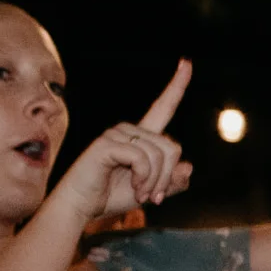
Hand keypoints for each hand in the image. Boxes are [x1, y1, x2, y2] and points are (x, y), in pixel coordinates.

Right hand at [53, 60, 192, 223]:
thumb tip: (188, 167)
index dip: (177, 86)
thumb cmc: (111, 196)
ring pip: (159, 154)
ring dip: (155, 181)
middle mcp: (129, 130)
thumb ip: (172, 181)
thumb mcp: (151, 191)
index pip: (163, 107)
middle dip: (168, 177)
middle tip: (154, 197)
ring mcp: (116, 134)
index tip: (187, 62)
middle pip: (172, 147)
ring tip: (142, 194)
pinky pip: (142, 157)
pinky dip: (144, 178)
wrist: (82, 208)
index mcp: (141, 136)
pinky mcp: (106, 144)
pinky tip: (134, 187)